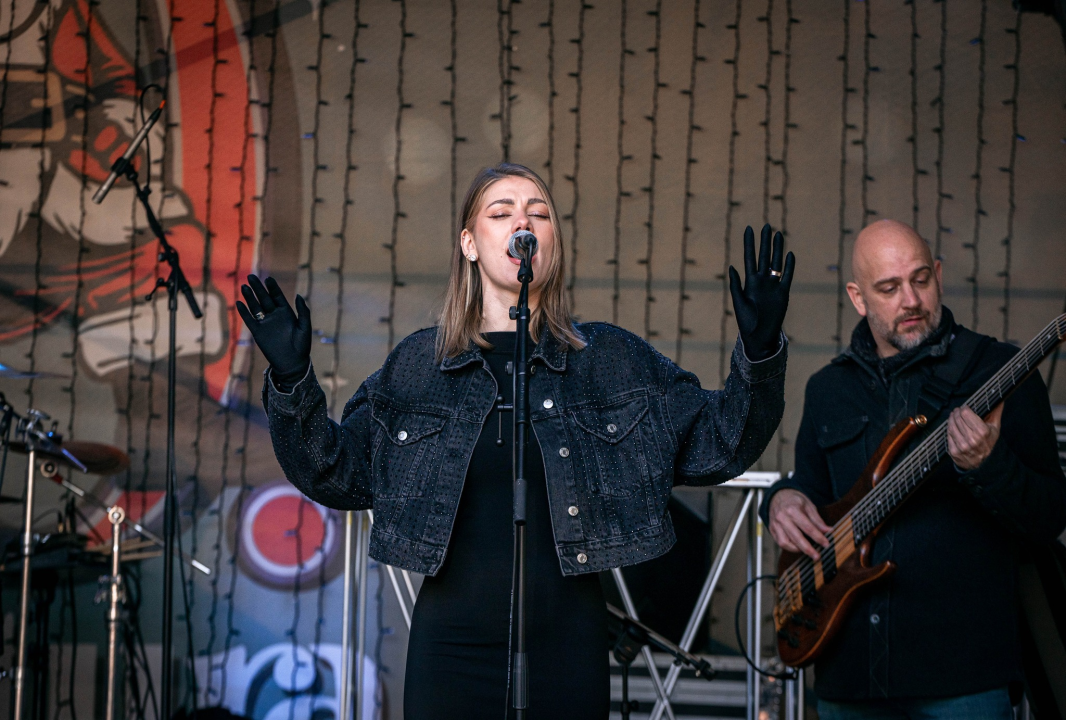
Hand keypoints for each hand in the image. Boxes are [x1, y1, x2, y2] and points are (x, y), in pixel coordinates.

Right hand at [236, 275, 311, 379]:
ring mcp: (265, 323)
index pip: (277, 296)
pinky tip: (238, 303)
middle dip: (258, 288)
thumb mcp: (305, 327)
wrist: (292, 363)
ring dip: (249, 297)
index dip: (272, 287)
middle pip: (264, 298)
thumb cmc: (302, 346)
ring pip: (255, 307)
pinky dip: (244, 312)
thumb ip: (303, 311)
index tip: (268, 279)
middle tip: (251, 276)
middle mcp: (275, 316)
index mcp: (286, 313)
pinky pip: (249, 320)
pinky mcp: (258, 333)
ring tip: (244, 286)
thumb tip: (299, 295)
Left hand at [729, 224, 794, 360]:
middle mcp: (761, 281)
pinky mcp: (783, 293)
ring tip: (778, 234)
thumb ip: (736, 285)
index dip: (749, 243)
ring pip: (776, 263)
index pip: (749, 257)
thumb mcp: (739, 302)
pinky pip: (787, 276)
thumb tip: (731, 266)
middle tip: (766, 226)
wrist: (759, 336)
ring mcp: (773, 286)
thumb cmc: (746, 321)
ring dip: (777, 249)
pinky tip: (789, 254)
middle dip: (764, 242)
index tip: (748, 228)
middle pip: (764, 256)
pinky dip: (789, 266)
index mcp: (749, 281)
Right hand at [768, 489, 830, 559]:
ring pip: (785, 543)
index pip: (808, 527)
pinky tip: (797, 547)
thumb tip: (828, 531)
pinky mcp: (772, 529)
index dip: (818, 537)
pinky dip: (789, 547)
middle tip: (817, 556)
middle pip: (796, 537)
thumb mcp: (808, 505)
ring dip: (797, 549)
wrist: (778, 495)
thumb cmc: (794, 500)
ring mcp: (775, 524)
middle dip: (808, 549)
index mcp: (792, 510)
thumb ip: (817, 520)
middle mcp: (782, 518)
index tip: (826, 544)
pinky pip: (780, 542)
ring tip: (806, 551)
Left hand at [947, 404, 1002, 471]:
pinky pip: (948, 436)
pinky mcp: (954, 451)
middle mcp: (972, 439)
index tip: (964, 407)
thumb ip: (996, 412)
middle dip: (957, 412)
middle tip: (957, 410)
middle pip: (958, 419)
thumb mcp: (995, 427)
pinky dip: (949, 429)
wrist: (983, 462)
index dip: (964, 409)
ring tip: (953, 416)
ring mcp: (962, 446)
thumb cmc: (989, 442)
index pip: (966, 414)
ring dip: (951, 419)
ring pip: (951, 427)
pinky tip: (951, 426)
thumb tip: (999, 399)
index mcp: (983, 432)